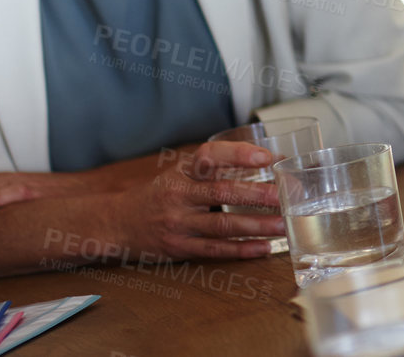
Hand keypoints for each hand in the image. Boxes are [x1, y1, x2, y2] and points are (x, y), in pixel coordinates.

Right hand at [106, 141, 286, 261]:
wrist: (117, 223)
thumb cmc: (160, 194)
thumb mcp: (180, 172)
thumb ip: (217, 166)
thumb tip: (269, 159)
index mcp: (181, 171)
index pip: (209, 156)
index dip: (238, 155)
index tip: (266, 157)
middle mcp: (178, 195)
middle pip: (222, 192)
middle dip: (257, 195)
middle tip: (286, 196)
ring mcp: (178, 223)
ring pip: (223, 225)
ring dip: (257, 226)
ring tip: (283, 224)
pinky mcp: (179, 248)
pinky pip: (215, 250)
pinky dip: (241, 249)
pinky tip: (264, 248)